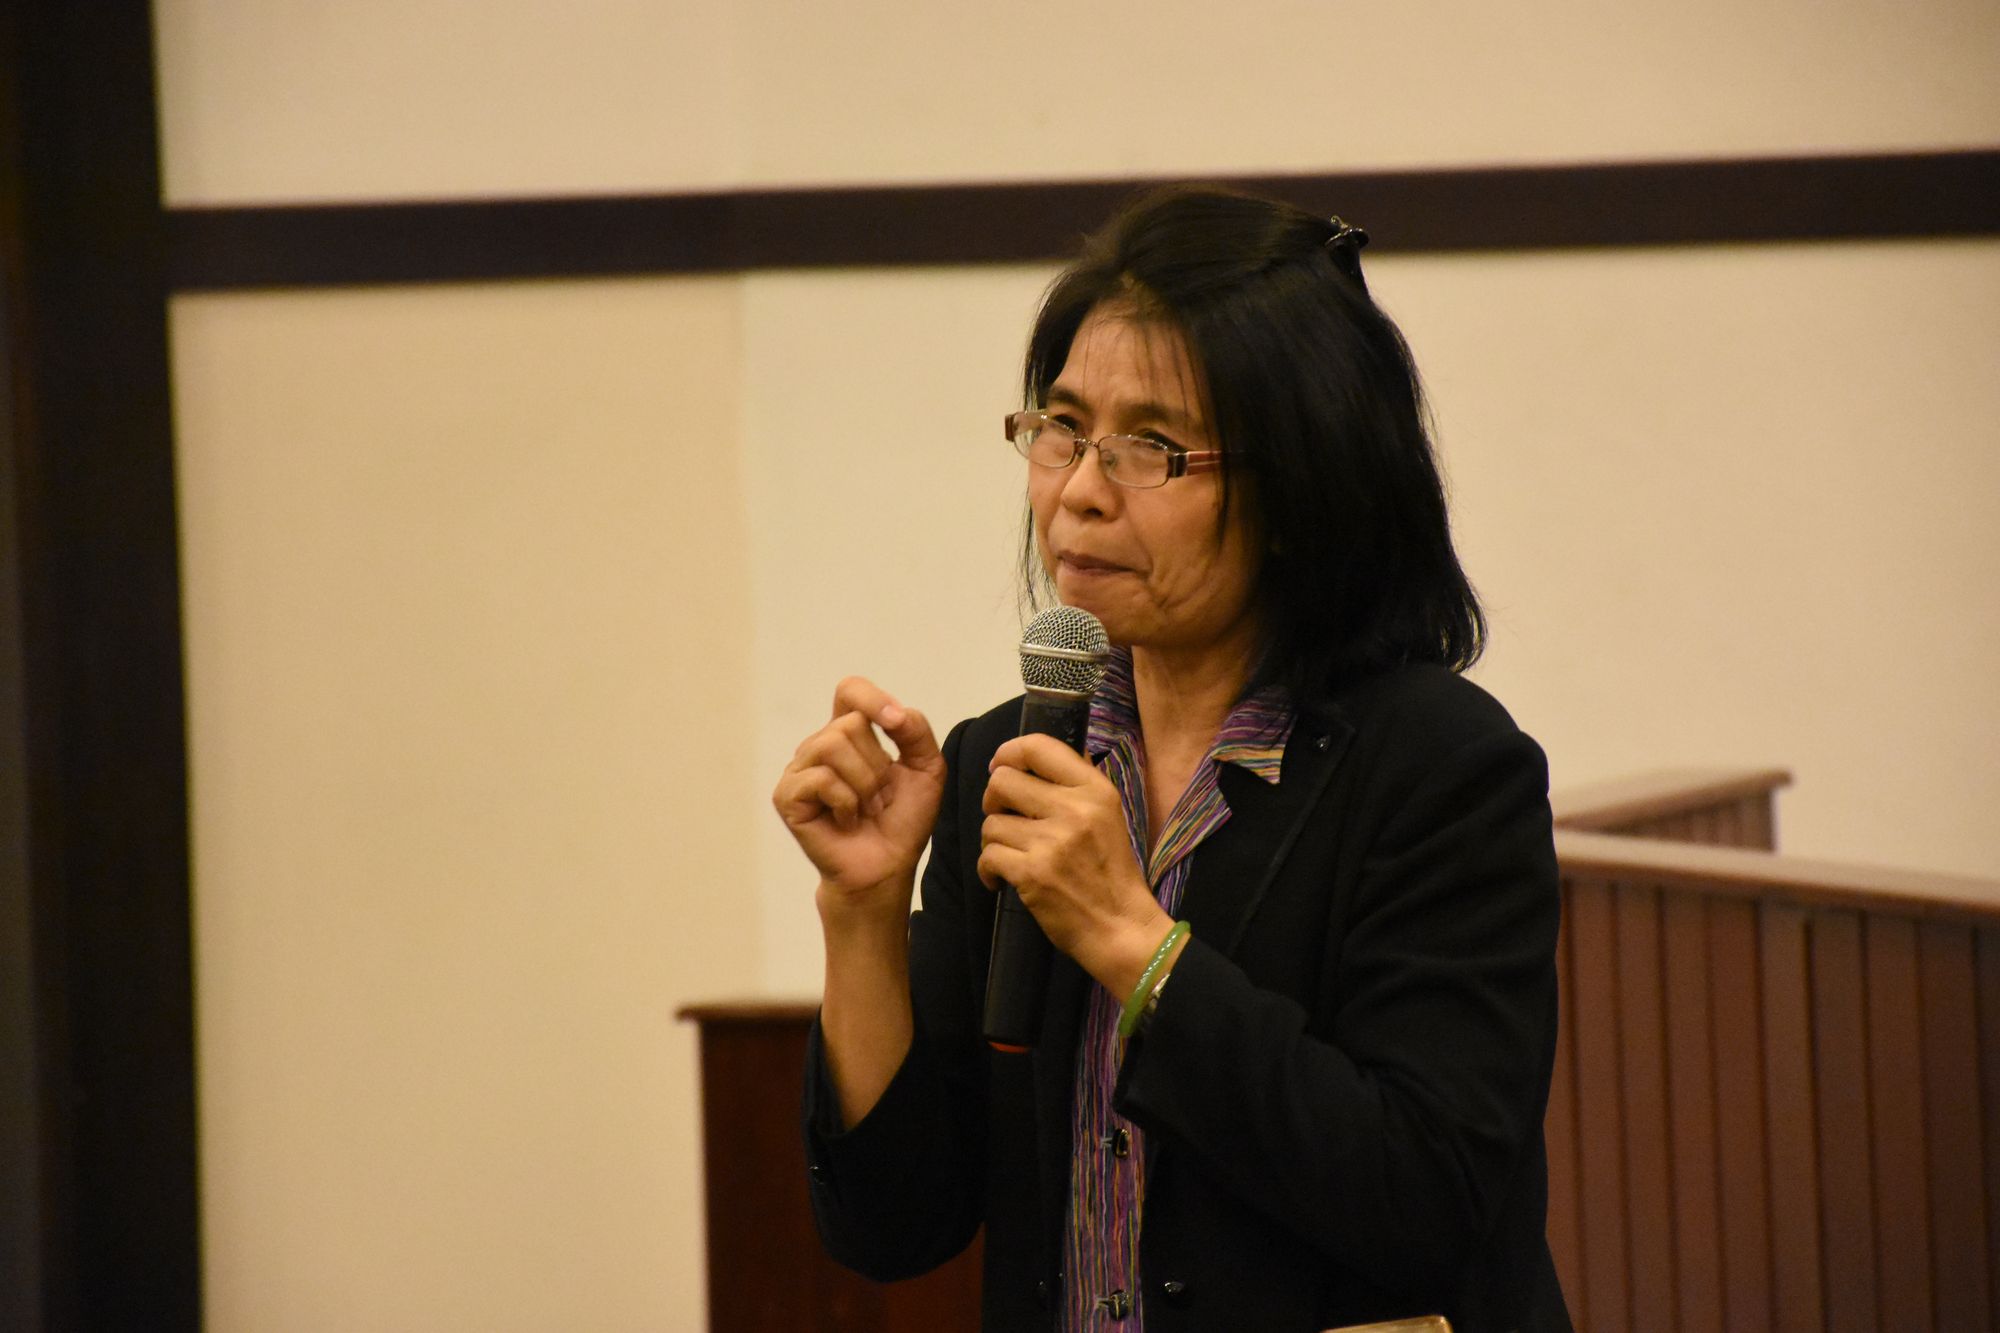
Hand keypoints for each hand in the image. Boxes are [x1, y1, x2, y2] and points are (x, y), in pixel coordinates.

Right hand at [773, 677, 944, 919]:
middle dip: (877, 764)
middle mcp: (819, 746)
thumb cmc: (902, 820)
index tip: (896, 723)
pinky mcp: (787, 796)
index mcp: (849, 734)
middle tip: (879, 797)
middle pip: (850, 723)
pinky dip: (846, 803)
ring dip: (864, 784)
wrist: (886, 866)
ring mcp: (799, 770)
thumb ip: (915, 730)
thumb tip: (893, 712)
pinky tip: (846, 820)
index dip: (872, 698)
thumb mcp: (925, 768)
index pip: (850, 690)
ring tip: (864, 809)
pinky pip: (822, 779)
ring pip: (834, 746)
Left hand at [977, 734, 1169, 989]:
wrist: (1121, 927)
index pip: (1038, 747)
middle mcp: (1074, 808)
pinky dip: (988, 871)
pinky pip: (988, 856)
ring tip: (1011, 856)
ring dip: (993, 842)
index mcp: (1094, 789)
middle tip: (1005, 819)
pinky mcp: (1033, 873)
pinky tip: (1002, 880)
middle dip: (993, 801)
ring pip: (991, 823)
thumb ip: (1075, 785)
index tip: (1000, 767)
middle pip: (1002, 781)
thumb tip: (1034, 757)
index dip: (1008, 753)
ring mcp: (1052, 841)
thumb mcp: (1107, 816)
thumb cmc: (1111, 872)